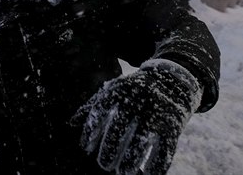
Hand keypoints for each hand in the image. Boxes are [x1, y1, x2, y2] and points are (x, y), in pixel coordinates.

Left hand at [73, 60, 201, 174]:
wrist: (173, 79)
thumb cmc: (134, 89)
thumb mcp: (113, 90)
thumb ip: (93, 106)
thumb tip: (70, 124)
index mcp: (119, 91)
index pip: (99, 112)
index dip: (91, 131)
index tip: (85, 148)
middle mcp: (136, 100)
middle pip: (119, 129)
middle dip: (109, 150)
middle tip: (104, 164)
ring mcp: (156, 112)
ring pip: (141, 141)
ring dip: (130, 161)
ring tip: (122, 172)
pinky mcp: (173, 125)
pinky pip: (165, 149)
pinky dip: (157, 165)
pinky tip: (148, 174)